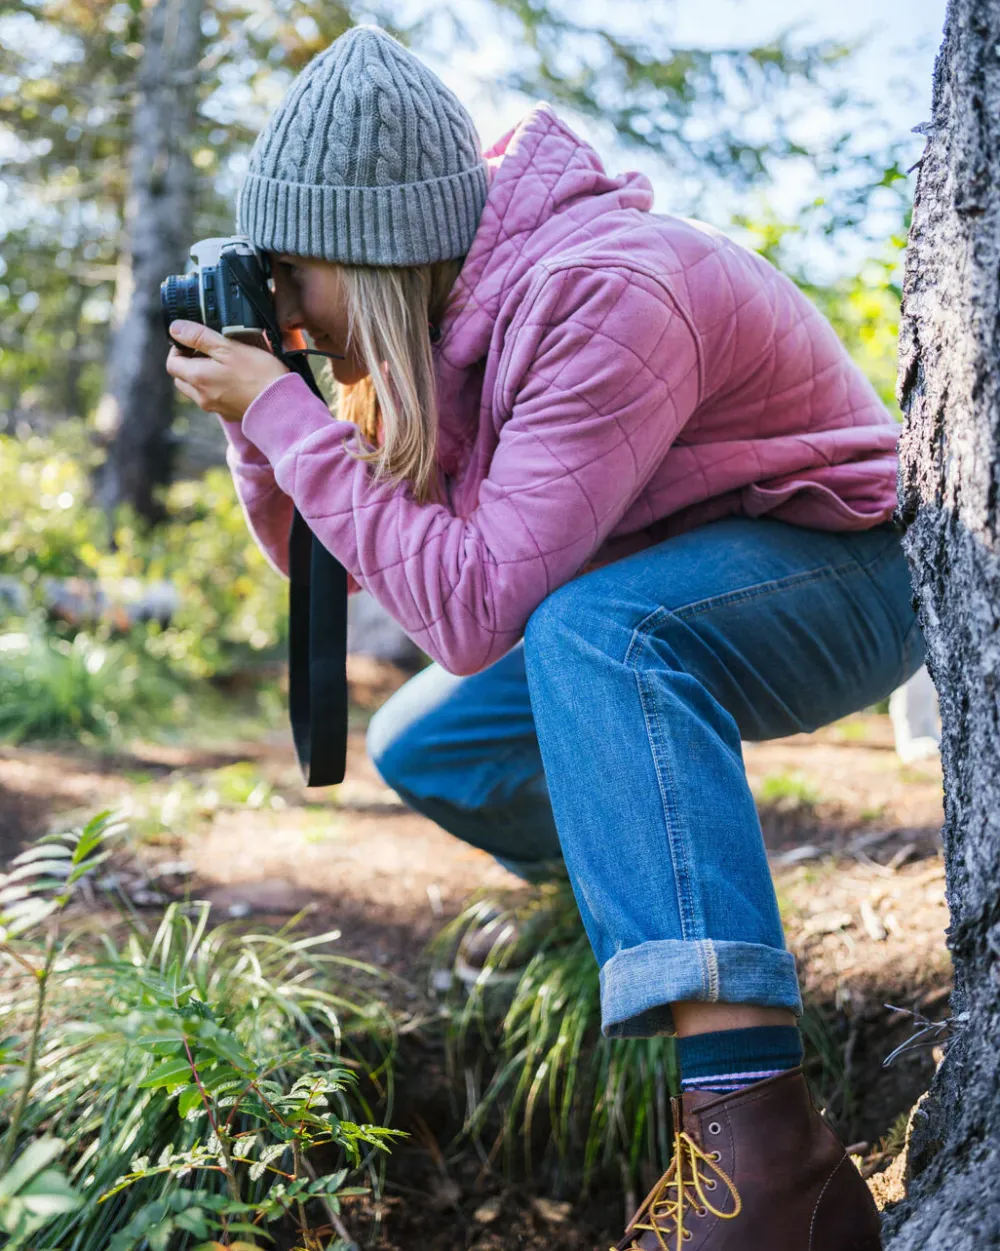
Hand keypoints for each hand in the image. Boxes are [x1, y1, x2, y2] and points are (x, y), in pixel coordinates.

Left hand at [165, 320, 289, 421]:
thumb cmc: (258, 374)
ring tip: (222, 365)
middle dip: (188, 364)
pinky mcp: (228, 413)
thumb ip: (199, 336)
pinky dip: (216, 389)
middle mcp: (201, 396)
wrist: (281, 404)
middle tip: (206, 351)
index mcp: (197, 377)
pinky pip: (213, 399)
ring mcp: (214, 407)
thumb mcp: (228, 347)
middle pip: (181, 379)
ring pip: (196, 390)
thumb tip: (175, 329)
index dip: (178, 349)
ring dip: (201, 377)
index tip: (192, 341)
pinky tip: (234, 380)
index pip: (171, 363)